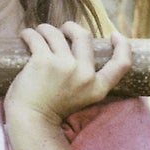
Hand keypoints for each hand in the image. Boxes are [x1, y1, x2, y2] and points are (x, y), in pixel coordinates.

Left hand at [5, 22, 131, 124]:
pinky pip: (37, 37)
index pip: (121, 64)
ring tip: (38, 33)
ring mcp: (65, 67)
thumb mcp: (79, 96)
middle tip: (61, 30)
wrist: (30, 122)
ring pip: (56, 33)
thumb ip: (84, 78)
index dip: (123, 46)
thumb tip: (78, 47)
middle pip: (84, 36)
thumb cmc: (49, 109)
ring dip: (46, 29)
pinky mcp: (43, 61)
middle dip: (71, 27)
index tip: (115, 34)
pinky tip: (25, 36)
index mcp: (97, 88)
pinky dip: (29, 33)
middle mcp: (85, 76)